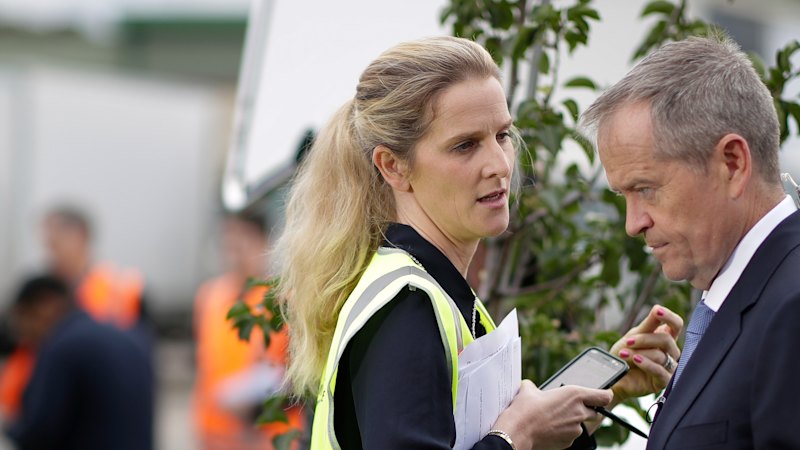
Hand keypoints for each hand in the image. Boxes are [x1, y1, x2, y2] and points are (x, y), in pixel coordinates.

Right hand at [492, 380, 611, 449]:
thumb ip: (536, 387)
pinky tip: (549, 429)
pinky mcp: (569, 442)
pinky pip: (570, 436)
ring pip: (580, 425)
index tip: (604, 395)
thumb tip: (531, 387)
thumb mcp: (528, 390)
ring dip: (572, 422)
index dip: (605, 395)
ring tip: (553, 419)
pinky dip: (563, 432)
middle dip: (586, 410)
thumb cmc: (524, 410)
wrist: (517, 432)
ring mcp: (575, 430)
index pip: (604, 396)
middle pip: (594, 412)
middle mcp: (579, 412)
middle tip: (570, 407)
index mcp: (574, 394)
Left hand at [610, 305, 682, 402]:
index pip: (676, 324)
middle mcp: (670, 352)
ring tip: (623, 353)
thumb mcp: (633, 336)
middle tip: (628, 341)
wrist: (614, 375)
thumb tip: (658, 308)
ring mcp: (668, 367)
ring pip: (661, 356)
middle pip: (666, 340)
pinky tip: (636, 360)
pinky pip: (660, 372)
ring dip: (640, 353)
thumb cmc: (624, 355)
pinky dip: (646, 364)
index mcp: (664, 338)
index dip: (669, 317)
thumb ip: (648, 324)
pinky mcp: (663, 382)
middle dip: (645, 339)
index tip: (657, 311)